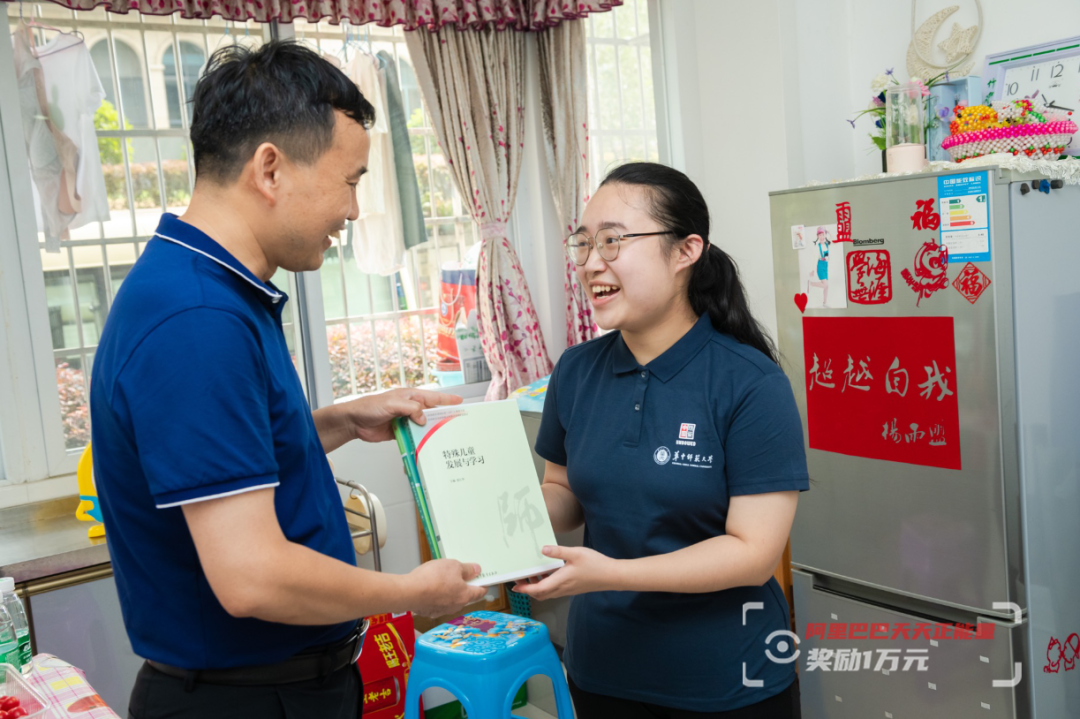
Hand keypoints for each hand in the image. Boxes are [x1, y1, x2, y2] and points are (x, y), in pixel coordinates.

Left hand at [341, 388, 462, 442]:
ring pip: (422, 426)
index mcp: (409, 397)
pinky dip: (419, 440)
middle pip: (430, 412)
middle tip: (456, 422)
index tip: (459, 401)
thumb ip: (410, 409)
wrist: (354, 421)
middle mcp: (409, 407)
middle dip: (442, 417)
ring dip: (430, 431)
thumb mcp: (392, 404)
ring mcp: (404, 420)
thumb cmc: (369, 407)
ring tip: (443, 437)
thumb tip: (423, 418)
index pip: (432, 397)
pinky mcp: (399, 432)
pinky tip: (425, 445)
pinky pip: (413, 436)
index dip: (446, 399)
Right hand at [405, 559, 487, 616]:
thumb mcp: (453, 566)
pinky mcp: (430, 611)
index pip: (480, 592)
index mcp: (465, 595)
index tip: (484, 580)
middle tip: (459, 575)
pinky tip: (430, 588)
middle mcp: (456, 606)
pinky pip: (438, 603)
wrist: (409, 592)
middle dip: (464, 586)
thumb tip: (477, 570)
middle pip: (465, 596)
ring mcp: (442, 611)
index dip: (483, 585)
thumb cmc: (433, 578)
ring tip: (441, 579)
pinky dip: (437, 596)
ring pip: (451, 600)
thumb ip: (467, 569)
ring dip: (450, 591)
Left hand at [511, 545, 619, 600]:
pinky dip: (547, 585)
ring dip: (537, 586)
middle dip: (528, 589)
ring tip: (533, 573)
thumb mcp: (575, 553)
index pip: (538, 589)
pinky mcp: (573, 588)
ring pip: (548, 593)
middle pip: (540, 594)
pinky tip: (549, 573)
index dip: (525, 588)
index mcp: (560, 581)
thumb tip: (542, 549)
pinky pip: (555, 590)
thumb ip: (558, 551)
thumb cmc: (595, 565)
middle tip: (520, 579)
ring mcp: (568, 590)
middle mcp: (562, 589)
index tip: (515, 585)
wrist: (612, 576)